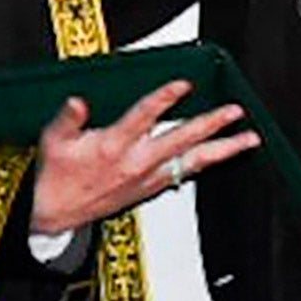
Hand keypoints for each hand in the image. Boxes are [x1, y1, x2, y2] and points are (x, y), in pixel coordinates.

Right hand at [29, 80, 258, 233]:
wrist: (58, 215)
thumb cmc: (57, 176)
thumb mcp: (53, 142)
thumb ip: (67, 119)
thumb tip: (77, 102)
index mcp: (113, 146)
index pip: (143, 117)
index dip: (164, 99)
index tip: (184, 85)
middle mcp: (136, 163)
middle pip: (181, 139)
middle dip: (210, 124)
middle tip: (234, 112)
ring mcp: (147, 178)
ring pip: (193, 161)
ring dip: (223, 150)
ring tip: (248, 139)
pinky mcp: (150, 188)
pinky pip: (185, 174)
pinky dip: (206, 164)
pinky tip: (220, 157)